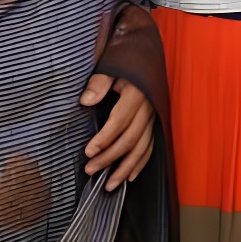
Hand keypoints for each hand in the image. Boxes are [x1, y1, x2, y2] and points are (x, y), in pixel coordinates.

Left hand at [80, 74, 155, 190]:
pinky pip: (150, 146)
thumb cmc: (124, 63)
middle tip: (91, 170)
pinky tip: (130, 176)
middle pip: (130, 138)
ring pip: (142, 147)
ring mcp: (153, 116)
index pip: (120, 121)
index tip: (88, 151)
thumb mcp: (111, 66)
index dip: (104, 138)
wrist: (145, 57)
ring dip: (125, 168)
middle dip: (110, 158)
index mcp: (137, 93)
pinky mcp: (155, 122)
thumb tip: (86, 101)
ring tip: (109, 185)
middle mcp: (148, 107)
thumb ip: (99, 82)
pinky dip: (141, 162)